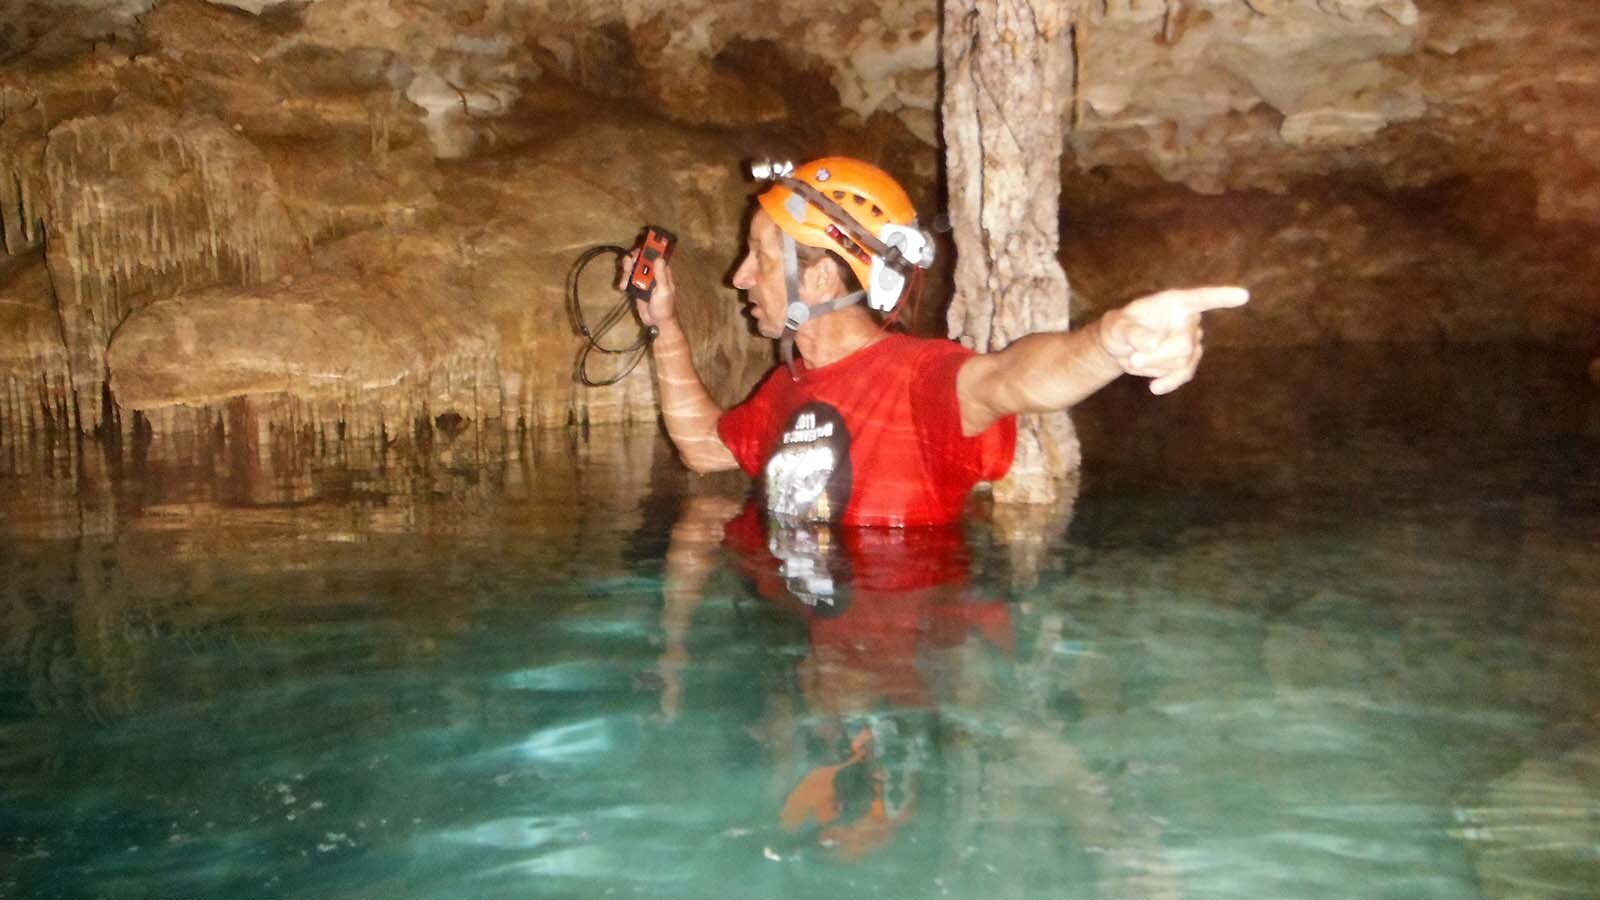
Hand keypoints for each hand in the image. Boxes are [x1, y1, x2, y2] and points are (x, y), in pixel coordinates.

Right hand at [617, 248, 678, 327]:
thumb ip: (661, 275)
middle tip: (630, 264)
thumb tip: (659, 258)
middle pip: (641, 259)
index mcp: (663, 272)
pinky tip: (622, 287)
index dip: (649, 248)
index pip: (656, 255)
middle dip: (634, 259)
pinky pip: (627, 279)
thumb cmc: (665, 307)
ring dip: (627, 271)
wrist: (656, 322)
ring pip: (632, 268)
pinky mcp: (635, 287)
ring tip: (625, 280)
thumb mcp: (664, 291)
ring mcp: (643, 280)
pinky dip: (623, 281)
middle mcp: (653, 273)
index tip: (642, 245)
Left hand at [1097, 286, 1248, 394]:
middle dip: (1157, 356)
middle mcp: (1189, 320)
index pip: (1202, 298)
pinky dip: (1169, 382)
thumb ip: (1132, 333)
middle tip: (1133, 359)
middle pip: (1183, 345)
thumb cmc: (1119, 329)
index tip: (1242, 295)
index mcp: (1176, 302)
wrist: (1121, 348)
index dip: (1222, 297)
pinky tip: (1154, 387)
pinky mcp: (1188, 361)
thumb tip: (1152, 343)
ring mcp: (1191, 341)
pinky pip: (1185, 374)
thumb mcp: (1117, 328)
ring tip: (1135, 361)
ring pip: (1184, 361)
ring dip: (1157, 367)